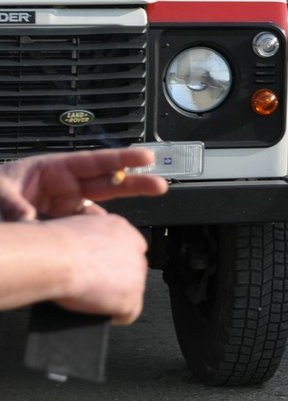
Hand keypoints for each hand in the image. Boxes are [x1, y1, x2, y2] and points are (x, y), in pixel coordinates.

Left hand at [0, 148, 167, 221]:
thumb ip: (13, 204)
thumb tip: (28, 218)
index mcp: (54, 169)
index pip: (95, 161)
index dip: (122, 159)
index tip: (146, 158)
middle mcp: (63, 187)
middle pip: (107, 182)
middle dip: (134, 183)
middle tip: (159, 185)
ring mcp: (63, 207)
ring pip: (98, 208)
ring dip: (115, 216)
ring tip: (130, 226)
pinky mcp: (58, 226)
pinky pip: (82, 228)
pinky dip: (92, 235)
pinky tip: (100, 242)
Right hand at [46, 214, 151, 323]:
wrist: (54, 258)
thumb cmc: (53, 244)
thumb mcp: (74, 227)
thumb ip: (87, 235)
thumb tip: (83, 244)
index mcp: (118, 228)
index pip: (128, 245)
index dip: (115, 259)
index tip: (104, 268)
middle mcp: (133, 248)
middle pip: (133, 267)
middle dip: (119, 277)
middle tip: (97, 286)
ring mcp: (136, 274)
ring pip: (133, 288)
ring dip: (118, 295)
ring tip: (95, 301)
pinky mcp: (131, 297)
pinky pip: (130, 312)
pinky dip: (118, 315)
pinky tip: (107, 316)